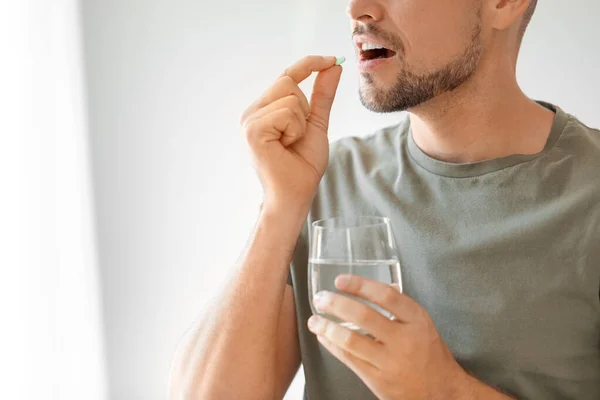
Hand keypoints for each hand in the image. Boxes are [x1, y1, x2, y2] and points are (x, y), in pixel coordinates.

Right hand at [240, 55, 342, 212]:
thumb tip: (333, 67)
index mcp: (264, 110)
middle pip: (287, 82)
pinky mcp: (252, 130)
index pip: (285, 76)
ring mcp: (249, 121)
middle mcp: (252, 112)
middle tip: (298, 135)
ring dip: (301, 122)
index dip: (308, 64)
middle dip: (305, 108)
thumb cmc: (302, 165)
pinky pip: (286, 111)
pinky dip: (295, 129)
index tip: (331, 59)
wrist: (295, 194)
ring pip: (289, 96)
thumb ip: (322, 95)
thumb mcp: (316, 123)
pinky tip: (285, 146)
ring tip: (290, 143)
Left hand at [307, 274, 468, 399]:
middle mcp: (404, 340)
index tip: (340, 280)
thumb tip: (374, 286)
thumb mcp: (422, 326)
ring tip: (314, 319)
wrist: (443, 393)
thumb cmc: (430, 355)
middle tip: (320, 297)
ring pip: (351, 341)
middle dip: (336, 304)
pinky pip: (349, 359)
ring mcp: (389, 362)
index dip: (360, 285)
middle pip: (364, 316)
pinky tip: (323, 337)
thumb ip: (399, 308)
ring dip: (327, 327)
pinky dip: (332, 346)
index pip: (386, 296)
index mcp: (417, 320)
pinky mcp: (378, 380)